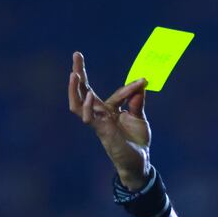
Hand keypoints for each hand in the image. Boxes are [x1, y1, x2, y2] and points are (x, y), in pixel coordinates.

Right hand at [68, 51, 151, 187]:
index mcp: (110, 110)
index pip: (117, 93)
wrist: (140, 162)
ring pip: (78, 104)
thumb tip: (141, 84)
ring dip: (74, 89)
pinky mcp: (99, 131)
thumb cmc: (137, 141)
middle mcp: (101, 114)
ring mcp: (98, 122)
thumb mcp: (139, 118)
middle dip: (79, 73)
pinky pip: (87, 118)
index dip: (130, 87)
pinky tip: (88, 96)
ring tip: (73, 73)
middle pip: (84, 91)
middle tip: (76, 54)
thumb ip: (137, 102)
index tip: (144, 80)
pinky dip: (87, 107)